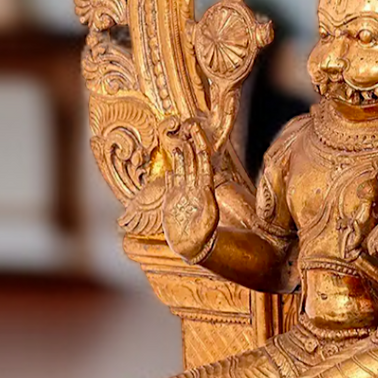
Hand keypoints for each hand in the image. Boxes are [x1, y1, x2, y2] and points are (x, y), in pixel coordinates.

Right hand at [160, 119, 219, 263]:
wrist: (192, 248)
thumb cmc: (202, 236)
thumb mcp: (208, 220)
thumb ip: (207, 204)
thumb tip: (206, 189)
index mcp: (204, 190)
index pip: (204, 164)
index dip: (202, 149)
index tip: (200, 134)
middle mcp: (194, 189)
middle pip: (193, 163)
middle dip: (192, 146)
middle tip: (190, 128)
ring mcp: (183, 195)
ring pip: (182, 171)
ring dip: (180, 157)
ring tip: (178, 143)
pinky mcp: (172, 202)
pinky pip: (171, 185)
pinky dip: (170, 175)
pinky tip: (169, 168)